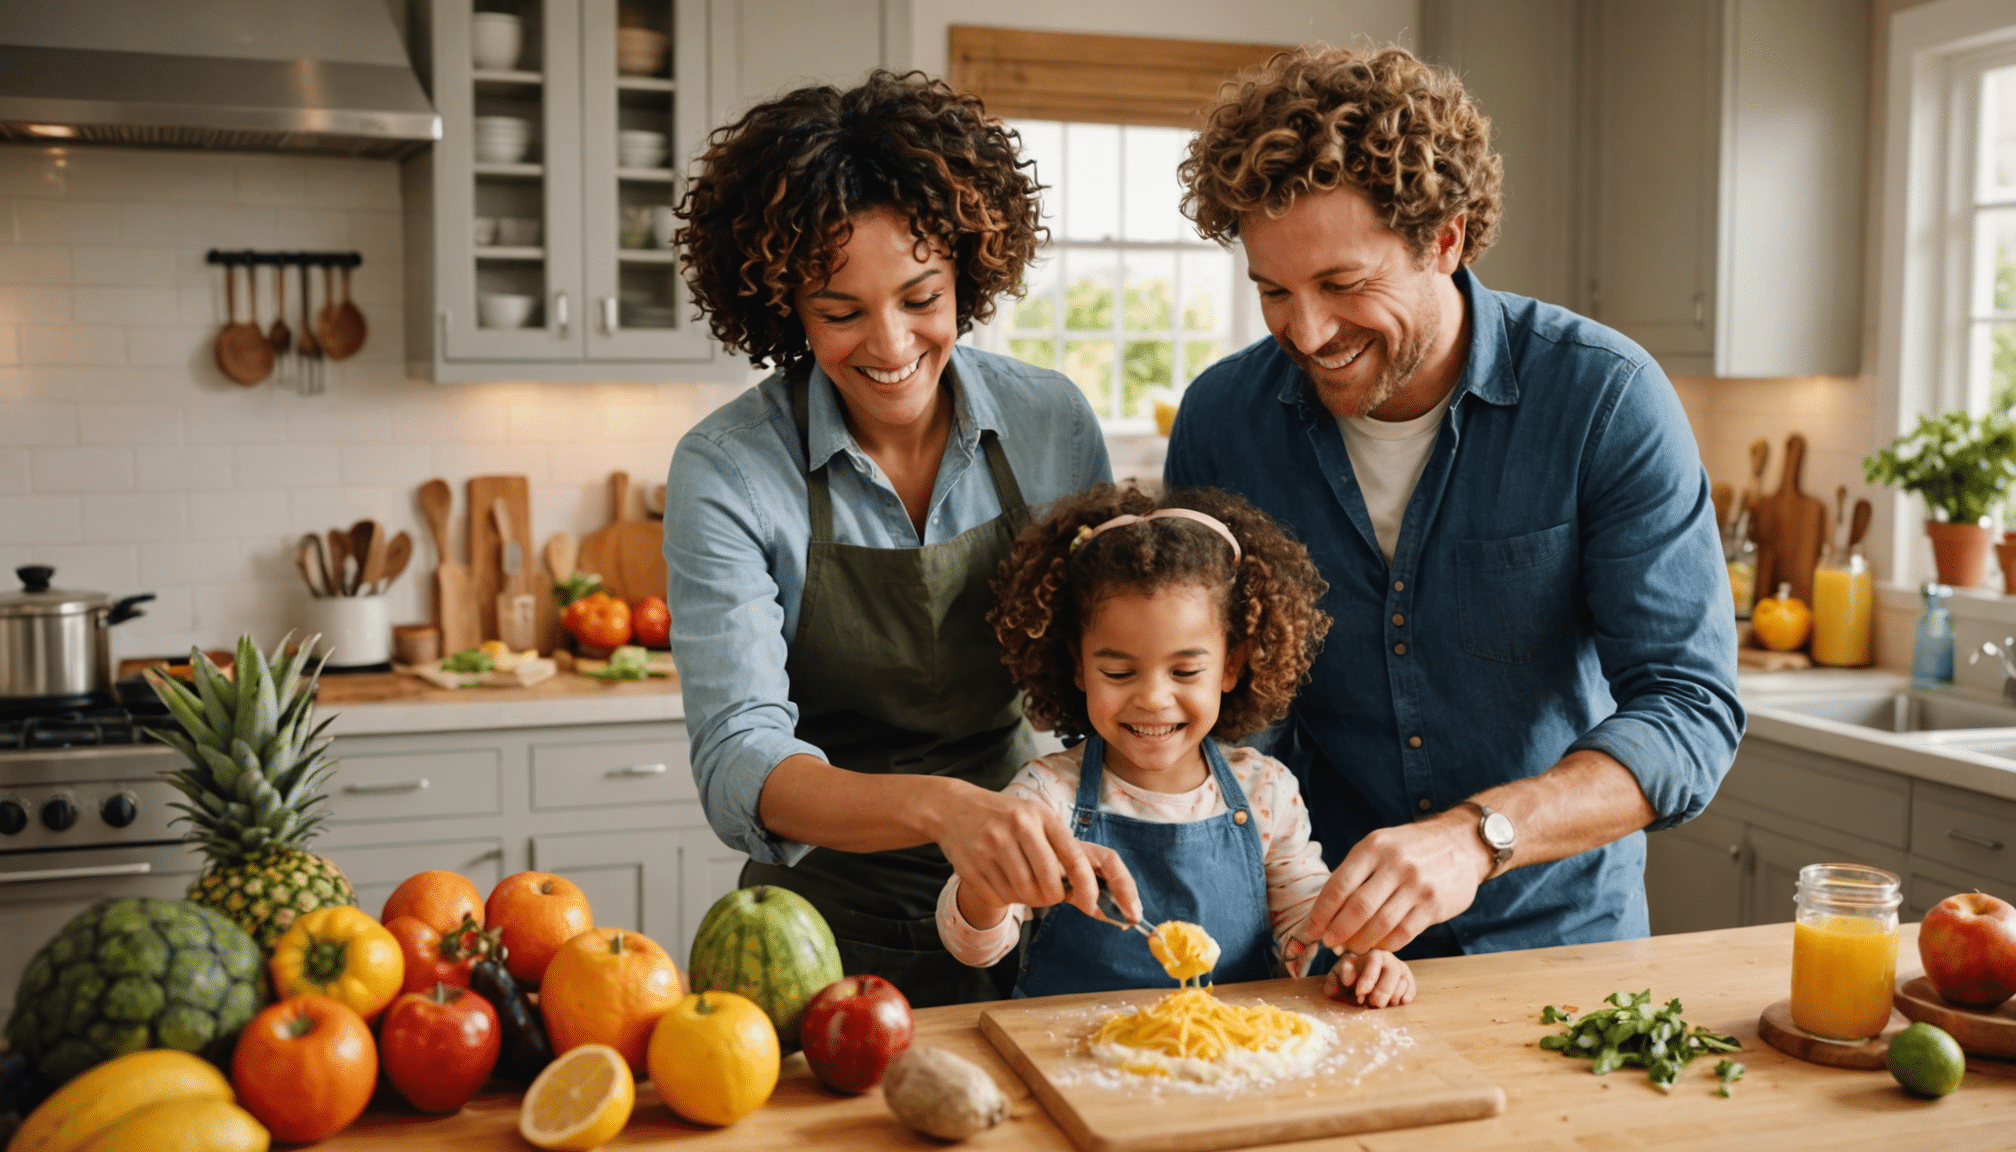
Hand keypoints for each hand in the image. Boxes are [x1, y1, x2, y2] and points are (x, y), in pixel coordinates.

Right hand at [929, 780, 1141, 926]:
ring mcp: (990, 846)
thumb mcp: (1037, 817)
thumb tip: (1087, 889)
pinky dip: (1005, 898)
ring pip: (1023, 894)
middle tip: (1049, 894)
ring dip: (1028, 899)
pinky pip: (999, 898)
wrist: (953, 807)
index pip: (1073, 858)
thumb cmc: (1007, 817)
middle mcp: (1016, 827)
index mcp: (1040, 815)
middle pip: (1048, 884)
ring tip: (1023, 883)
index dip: (1087, 888)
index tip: (1091, 906)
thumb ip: (1061, 846)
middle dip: (1053, 897)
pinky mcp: (970, 866)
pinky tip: (1001, 880)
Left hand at [1293, 812, 1491, 955]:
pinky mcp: (1434, 904)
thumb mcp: (1380, 846)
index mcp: (1373, 848)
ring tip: (1351, 948)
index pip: (1337, 887)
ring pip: (1379, 925)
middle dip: (1337, 932)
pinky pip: (1403, 934)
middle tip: (1328, 944)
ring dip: (1360, 942)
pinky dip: (1385, 944)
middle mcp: (1395, 864)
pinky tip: (1377, 945)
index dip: (1319, 915)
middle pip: (1357, 908)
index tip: (1307, 933)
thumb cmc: (1410, 848)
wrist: (1461, 842)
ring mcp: (1417, 885)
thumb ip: (1355, 874)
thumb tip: (1325, 913)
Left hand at [1323, 950, 1414, 1007]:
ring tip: (1382, 1005)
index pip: (1371, 961)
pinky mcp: (1406, 977)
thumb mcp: (1335, 978)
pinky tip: (1401, 1001)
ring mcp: (1396, 966)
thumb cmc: (1347, 978)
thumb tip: (1343, 983)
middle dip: (1383, 989)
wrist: (1358, 982)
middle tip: (1373, 1003)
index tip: (1359, 993)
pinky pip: (1411, 983)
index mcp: (1365, 954)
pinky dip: (1408, 993)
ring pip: (1402, 976)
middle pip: (1390, 969)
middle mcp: (1383, 957)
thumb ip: (1333, 981)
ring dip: (1393, 993)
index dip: (1368, 978)